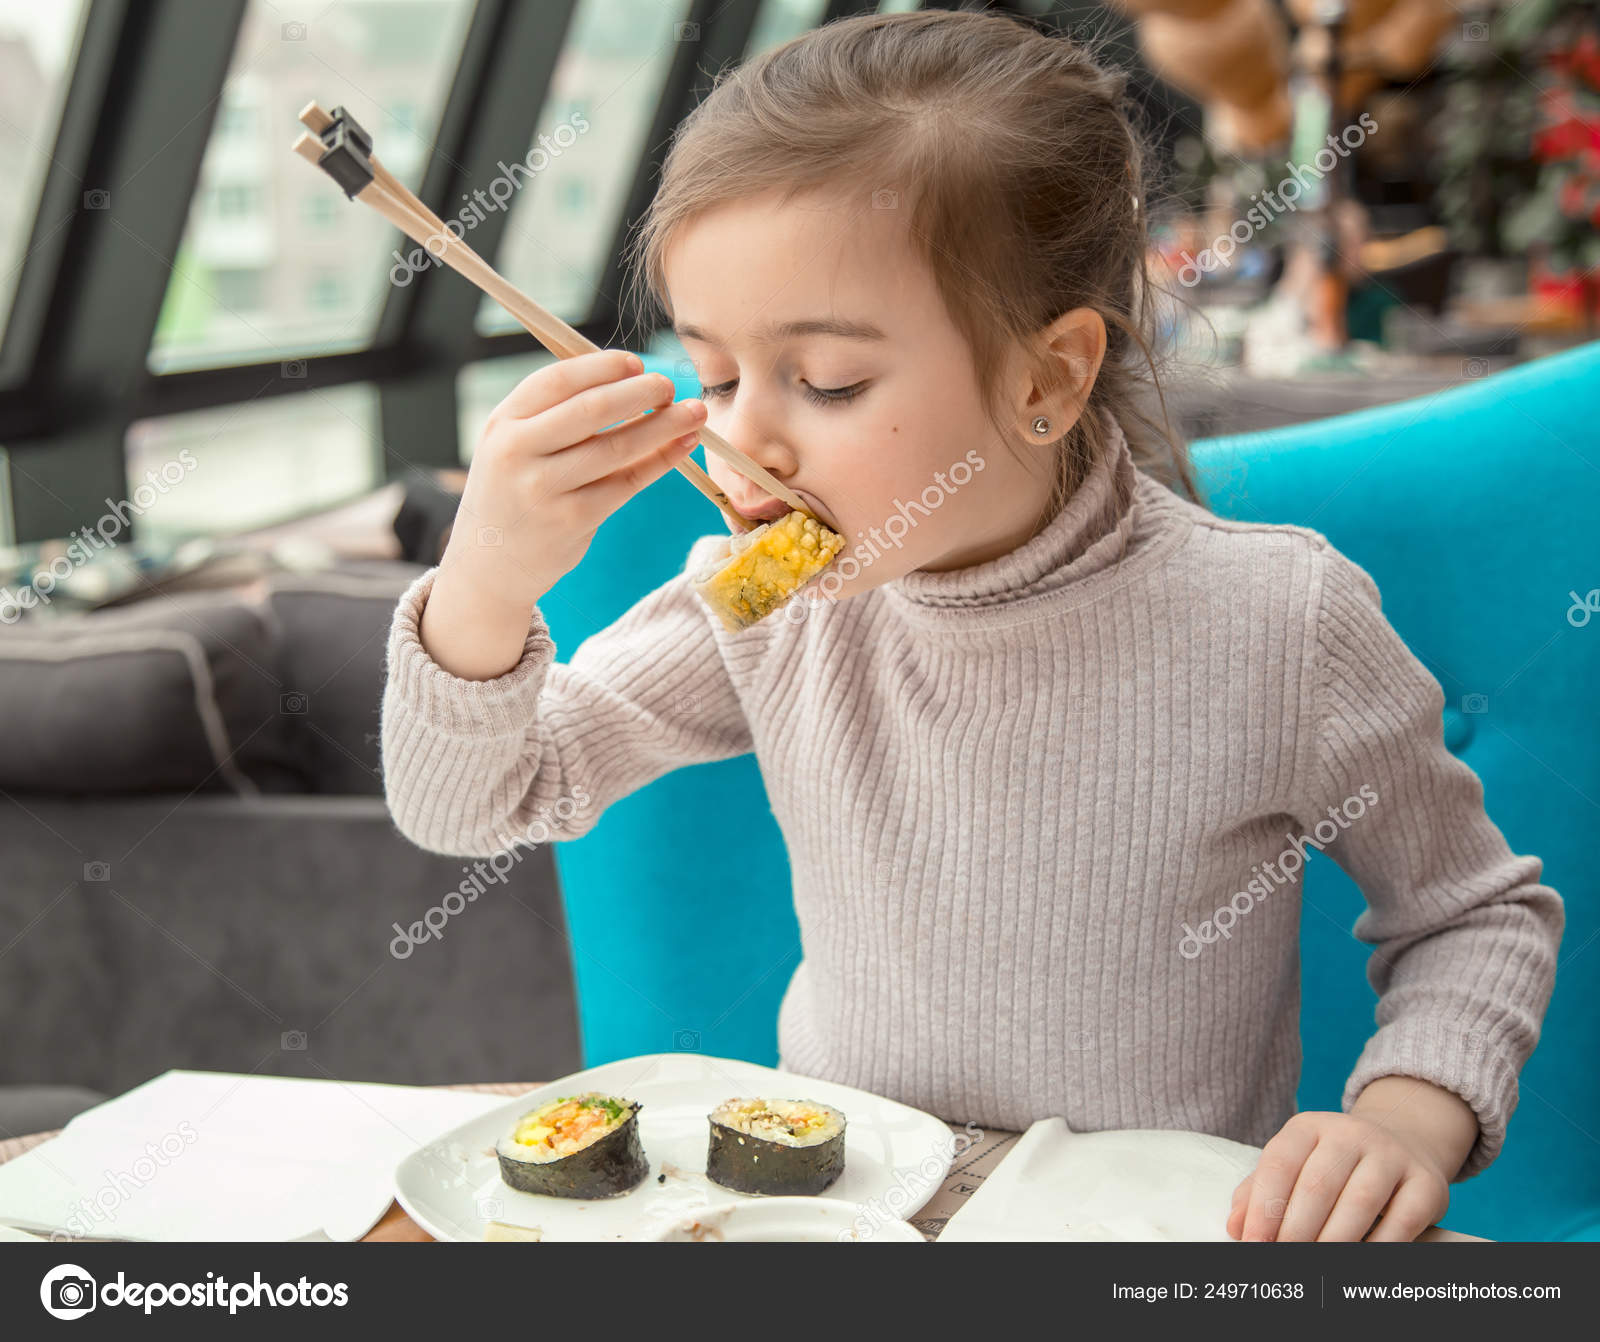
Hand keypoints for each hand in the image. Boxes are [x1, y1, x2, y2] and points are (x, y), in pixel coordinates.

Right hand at [421, 350, 706, 678]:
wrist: (490, 564)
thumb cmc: (513, 493)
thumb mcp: (512, 446)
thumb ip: (554, 414)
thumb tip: (625, 377)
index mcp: (503, 423)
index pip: (557, 381)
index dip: (602, 367)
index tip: (636, 363)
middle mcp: (518, 452)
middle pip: (591, 409)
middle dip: (639, 392)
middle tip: (669, 386)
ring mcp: (544, 489)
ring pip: (616, 447)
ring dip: (663, 425)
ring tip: (694, 412)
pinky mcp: (572, 520)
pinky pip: (627, 483)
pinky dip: (661, 461)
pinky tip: (683, 446)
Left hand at [1226, 1078, 1476, 1241]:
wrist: (1402, 1143)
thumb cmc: (1334, 1164)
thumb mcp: (1296, 1165)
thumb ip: (1261, 1192)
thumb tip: (1236, 1226)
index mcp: (1309, 1126)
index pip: (1280, 1163)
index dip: (1263, 1207)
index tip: (1253, 1243)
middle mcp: (1350, 1133)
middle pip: (1317, 1185)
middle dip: (1296, 1230)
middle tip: (1284, 1258)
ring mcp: (1391, 1155)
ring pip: (1360, 1201)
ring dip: (1334, 1240)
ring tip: (1316, 1263)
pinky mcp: (1426, 1182)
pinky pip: (1402, 1220)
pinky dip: (1379, 1247)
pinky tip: (1360, 1259)